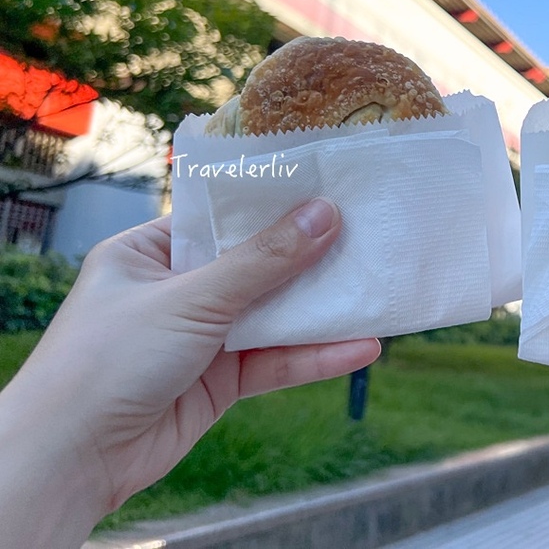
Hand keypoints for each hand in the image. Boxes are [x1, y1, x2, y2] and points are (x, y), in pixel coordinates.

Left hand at [0, 199, 379, 548]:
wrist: (70, 460)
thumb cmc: (107, 360)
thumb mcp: (190, 298)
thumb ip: (262, 261)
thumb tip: (324, 215)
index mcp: (149, 253)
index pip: (221, 219)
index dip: (273, 207)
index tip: (328, 192)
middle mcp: (175, 290)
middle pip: (255, 267)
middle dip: (308, 259)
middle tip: (366, 238)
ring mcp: (198, 337)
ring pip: (271, 316)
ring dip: (320, 311)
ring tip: (376, 293)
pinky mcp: (218, 382)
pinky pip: (273, 361)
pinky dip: (314, 356)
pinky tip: (359, 348)